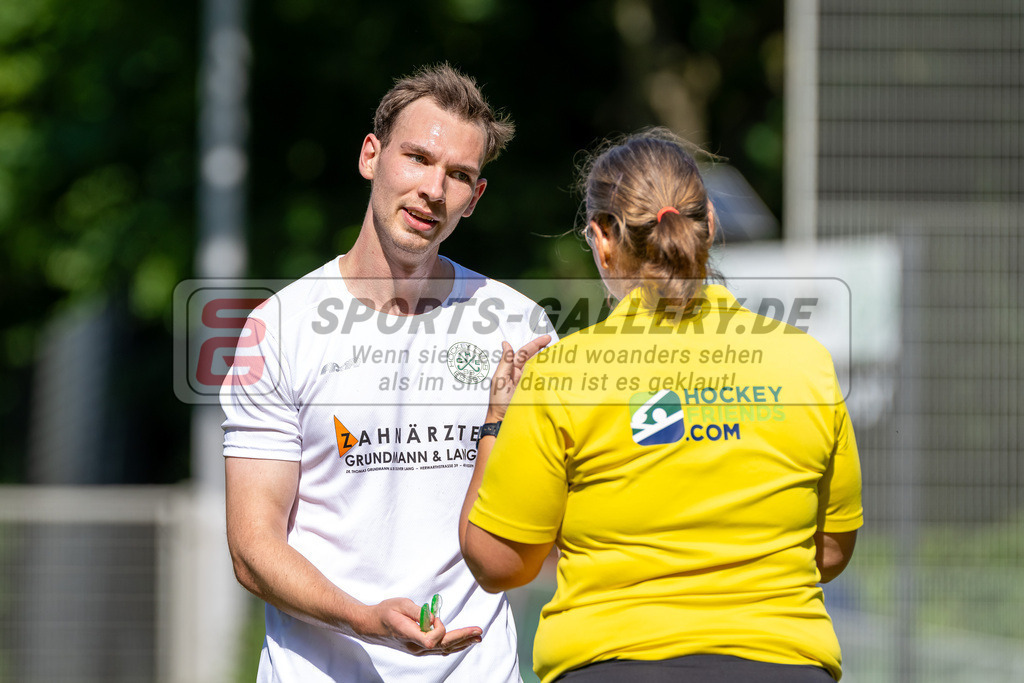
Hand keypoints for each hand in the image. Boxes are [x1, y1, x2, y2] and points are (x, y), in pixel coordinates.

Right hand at [354, 598, 482, 655]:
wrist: (371, 625)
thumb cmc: (385, 611)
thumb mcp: (400, 604)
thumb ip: (418, 612)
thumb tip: (434, 618)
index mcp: (409, 634)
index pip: (432, 641)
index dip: (439, 630)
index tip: (436, 617)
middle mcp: (415, 647)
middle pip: (443, 646)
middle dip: (463, 638)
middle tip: (479, 631)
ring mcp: (417, 650)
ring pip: (443, 649)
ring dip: (462, 643)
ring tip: (477, 637)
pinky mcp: (419, 648)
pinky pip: (439, 649)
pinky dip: (453, 645)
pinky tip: (463, 642)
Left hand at [486, 335, 551, 422]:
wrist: (502, 421)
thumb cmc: (498, 402)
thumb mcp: (499, 379)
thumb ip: (504, 362)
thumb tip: (506, 344)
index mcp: (512, 370)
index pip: (524, 353)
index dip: (535, 344)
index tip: (546, 339)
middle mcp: (521, 374)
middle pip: (533, 358)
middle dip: (543, 349)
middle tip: (553, 342)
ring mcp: (529, 383)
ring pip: (539, 368)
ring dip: (547, 361)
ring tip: (557, 354)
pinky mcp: (535, 392)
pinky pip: (543, 381)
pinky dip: (549, 375)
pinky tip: (556, 371)